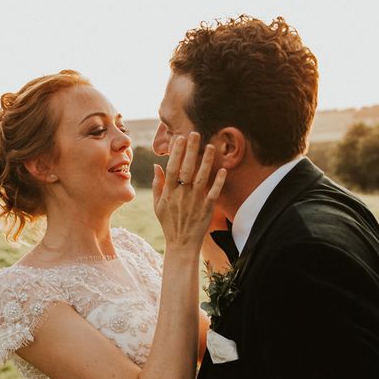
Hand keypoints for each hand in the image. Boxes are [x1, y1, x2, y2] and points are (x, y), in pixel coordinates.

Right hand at [152, 132, 226, 253]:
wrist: (181, 245)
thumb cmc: (169, 224)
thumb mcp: (157, 206)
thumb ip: (157, 185)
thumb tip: (156, 166)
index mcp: (168, 193)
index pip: (172, 168)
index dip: (176, 153)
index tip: (180, 138)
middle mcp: (181, 195)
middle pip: (186, 169)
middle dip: (191, 150)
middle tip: (195, 133)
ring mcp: (194, 202)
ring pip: (201, 178)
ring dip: (206, 162)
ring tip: (211, 146)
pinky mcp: (206, 210)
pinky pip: (213, 193)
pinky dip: (218, 182)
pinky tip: (222, 170)